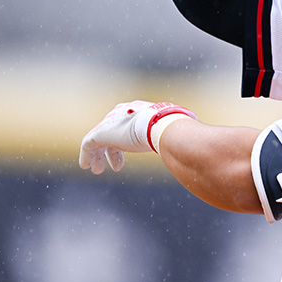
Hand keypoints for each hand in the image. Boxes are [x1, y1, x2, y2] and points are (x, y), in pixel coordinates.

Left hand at [78, 100, 195, 173]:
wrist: (163, 126)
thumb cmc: (173, 129)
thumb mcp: (174, 133)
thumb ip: (176, 139)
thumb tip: (193, 148)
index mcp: (137, 112)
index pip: (126, 127)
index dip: (125, 144)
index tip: (124, 156)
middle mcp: (122, 114)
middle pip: (112, 133)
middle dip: (111, 150)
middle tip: (113, 166)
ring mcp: (111, 123)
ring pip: (98, 140)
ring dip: (98, 156)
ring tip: (98, 170)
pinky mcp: (101, 133)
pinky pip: (88, 145)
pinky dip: (87, 155)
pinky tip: (87, 166)